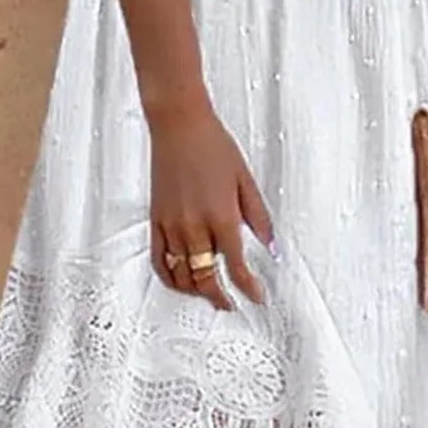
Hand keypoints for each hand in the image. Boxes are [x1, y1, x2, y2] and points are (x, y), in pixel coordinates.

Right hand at [148, 104, 275, 310]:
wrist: (179, 125)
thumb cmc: (212, 145)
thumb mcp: (246, 181)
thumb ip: (259, 217)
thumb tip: (271, 245)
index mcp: (221, 217)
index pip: (237, 267)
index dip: (249, 288)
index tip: (256, 296)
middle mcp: (194, 226)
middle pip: (207, 279)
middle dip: (221, 297)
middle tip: (232, 302)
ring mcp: (171, 226)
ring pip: (182, 275)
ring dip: (197, 291)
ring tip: (209, 293)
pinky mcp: (155, 220)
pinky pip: (159, 260)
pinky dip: (170, 278)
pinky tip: (181, 281)